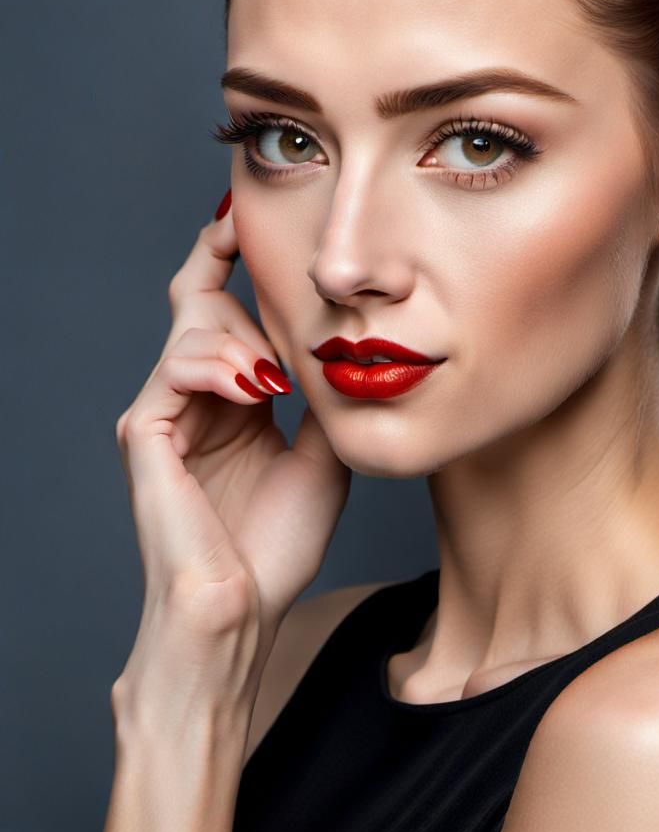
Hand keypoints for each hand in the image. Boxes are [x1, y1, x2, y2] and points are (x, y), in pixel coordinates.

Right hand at [113, 191, 350, 689]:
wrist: (243, 612)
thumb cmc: (277, 546)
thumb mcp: (324, 453)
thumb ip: (321, 396)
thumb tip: (341, 342)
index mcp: (230, 399)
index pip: (223, 307)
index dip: (236, 259)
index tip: (260, 220)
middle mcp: (193, 397)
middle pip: (203, 300)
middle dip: (240, 276)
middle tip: (269, 263)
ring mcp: (164, 412)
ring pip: (194, 325)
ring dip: (244, 336)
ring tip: (277, 381)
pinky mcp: (144, 432)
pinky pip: (177, 365)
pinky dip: (221, 364)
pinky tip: (259, 388)